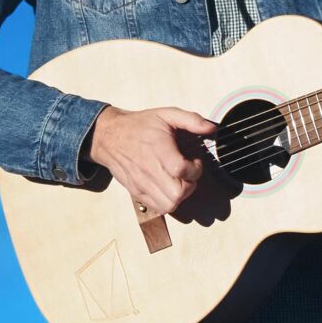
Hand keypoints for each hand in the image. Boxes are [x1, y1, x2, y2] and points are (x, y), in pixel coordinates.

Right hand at [86, 106, 216, 215]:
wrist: (109, 136)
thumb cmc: (140, 125)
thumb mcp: (167, 114)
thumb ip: (192, 120)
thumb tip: (212, 128)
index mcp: (158, 150)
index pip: (181, 170)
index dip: (195, 168)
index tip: (194, 161)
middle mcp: (149, 170)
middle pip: (177, 193)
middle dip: (190, 185)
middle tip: (189, 173)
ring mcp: (141, 184)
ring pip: (169, 205)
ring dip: (181, 195)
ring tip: (180, 181)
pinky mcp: (136, 192)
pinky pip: (157, 208)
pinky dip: (168, 202)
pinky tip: (169, 187)